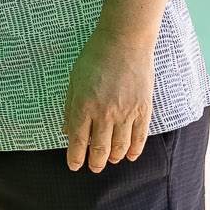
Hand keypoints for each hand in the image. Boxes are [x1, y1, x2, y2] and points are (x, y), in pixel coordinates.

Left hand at [62, 28, 155, 172]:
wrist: (125, 41)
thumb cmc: (95, 57)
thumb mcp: (75, 80)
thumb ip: (71, 107)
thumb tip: (66, 132)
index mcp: (83, 105)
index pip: (78, 141)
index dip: (75, 158)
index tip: (74, 166)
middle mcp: (104, 112)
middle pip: (99, 149)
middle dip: (94, 163)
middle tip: (93, 168)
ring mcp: (126, 112)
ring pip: (120, 147)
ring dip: (113, 158)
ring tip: (109, 161)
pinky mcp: (143, 109)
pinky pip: (140, 137)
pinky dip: (135, 150)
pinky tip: (130, 156)